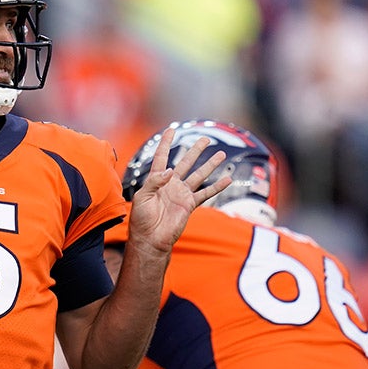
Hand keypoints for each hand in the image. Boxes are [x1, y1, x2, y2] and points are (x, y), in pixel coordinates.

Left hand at [126, 128, 230, 253]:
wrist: (151, 239)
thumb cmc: (141, 219)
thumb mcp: (142, 198)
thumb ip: (154, 182)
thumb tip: (170, 171)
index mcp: (156, 179)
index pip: (161, 156)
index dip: (166, 143)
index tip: (172, 129)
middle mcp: (171, 184)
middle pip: (185, 162)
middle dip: (195, 150)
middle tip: (205, 139)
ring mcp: (181, 194)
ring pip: (199, 175)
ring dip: (210, 165)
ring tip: (221, 154)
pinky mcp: (189, 205)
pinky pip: (206, 193)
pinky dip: (217, 187)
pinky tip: (227, 179)